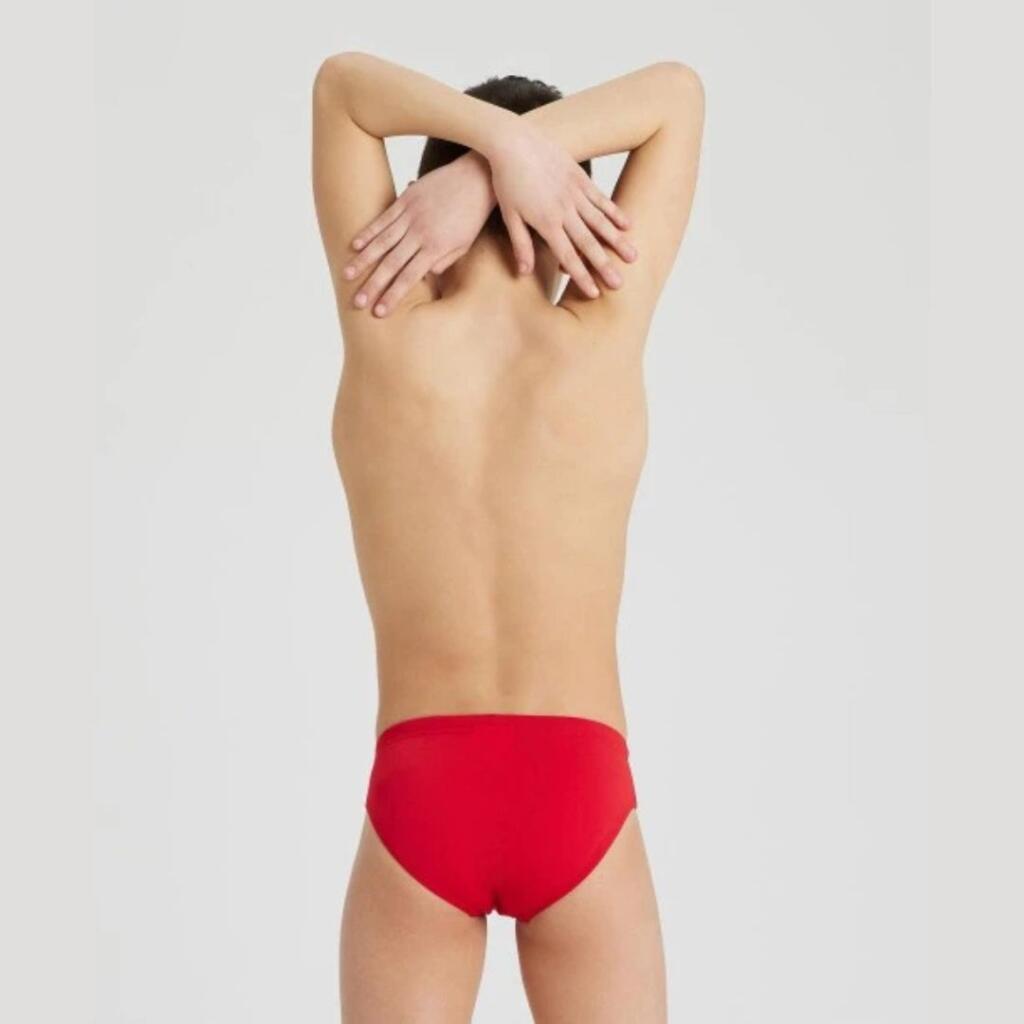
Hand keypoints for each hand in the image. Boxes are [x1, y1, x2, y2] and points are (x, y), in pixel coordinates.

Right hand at [341, 151, 493, 316]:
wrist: (475, 178)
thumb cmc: (471, 216)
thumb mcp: (464, 245)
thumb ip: (443, 262)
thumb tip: (422, 278)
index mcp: (435, 248)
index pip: (410, 277)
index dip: (393, 295)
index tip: (380, 312)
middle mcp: (420, 233)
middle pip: (391, 264)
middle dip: (373, 285)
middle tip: (357, 302)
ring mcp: (410, 215)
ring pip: (382, 242)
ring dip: (363, 261)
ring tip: (347, 276)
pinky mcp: (406, 200)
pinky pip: (383, 218)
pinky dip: (368, 232)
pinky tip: (354, 245)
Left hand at [486, 123, 636, 296]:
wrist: (512, 141)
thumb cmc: (506, 180)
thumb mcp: (510, 216)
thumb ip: (520, 245)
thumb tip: (524, 273)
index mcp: (546, 223)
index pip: (567, 256)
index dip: (581, 276)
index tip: (594, 293)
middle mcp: (564, 210)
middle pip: (588, 244)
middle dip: (604, 266)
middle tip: (619, 284)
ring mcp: (574, 193)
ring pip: (600, 222)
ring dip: (617, 242)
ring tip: (633, 257)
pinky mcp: (579, 177)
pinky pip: (601, 198)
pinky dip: (615, 212)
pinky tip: (628, 225)